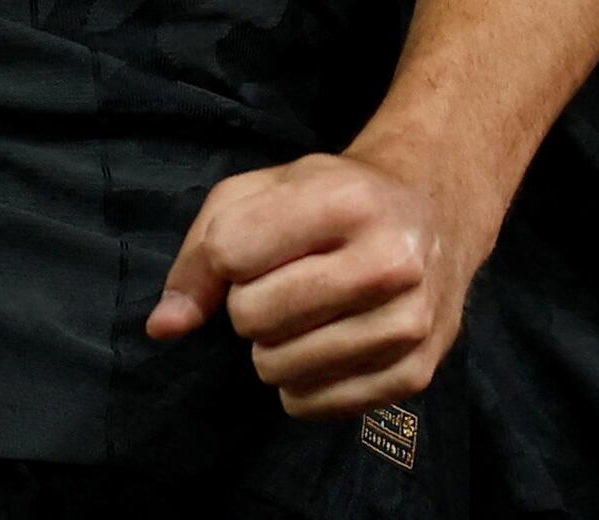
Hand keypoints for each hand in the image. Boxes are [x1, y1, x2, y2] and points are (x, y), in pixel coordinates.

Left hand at [146, 145, 476, 418]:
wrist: (434, 210)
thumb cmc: (334, 198)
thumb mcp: (264, 192)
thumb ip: (203, 252)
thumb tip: (165, 326)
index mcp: (346, 200)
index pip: (231, 252)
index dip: (225, 258)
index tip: (254, 249)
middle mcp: (389, 262)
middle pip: (252, 317)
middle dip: (251, 304)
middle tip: (286, 283)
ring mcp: (409, 323)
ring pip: (278, 369)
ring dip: (275, 347)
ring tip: (307, 314)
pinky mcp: (416, 373)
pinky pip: (313, 406)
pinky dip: (303, 383)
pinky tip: (328, 343)